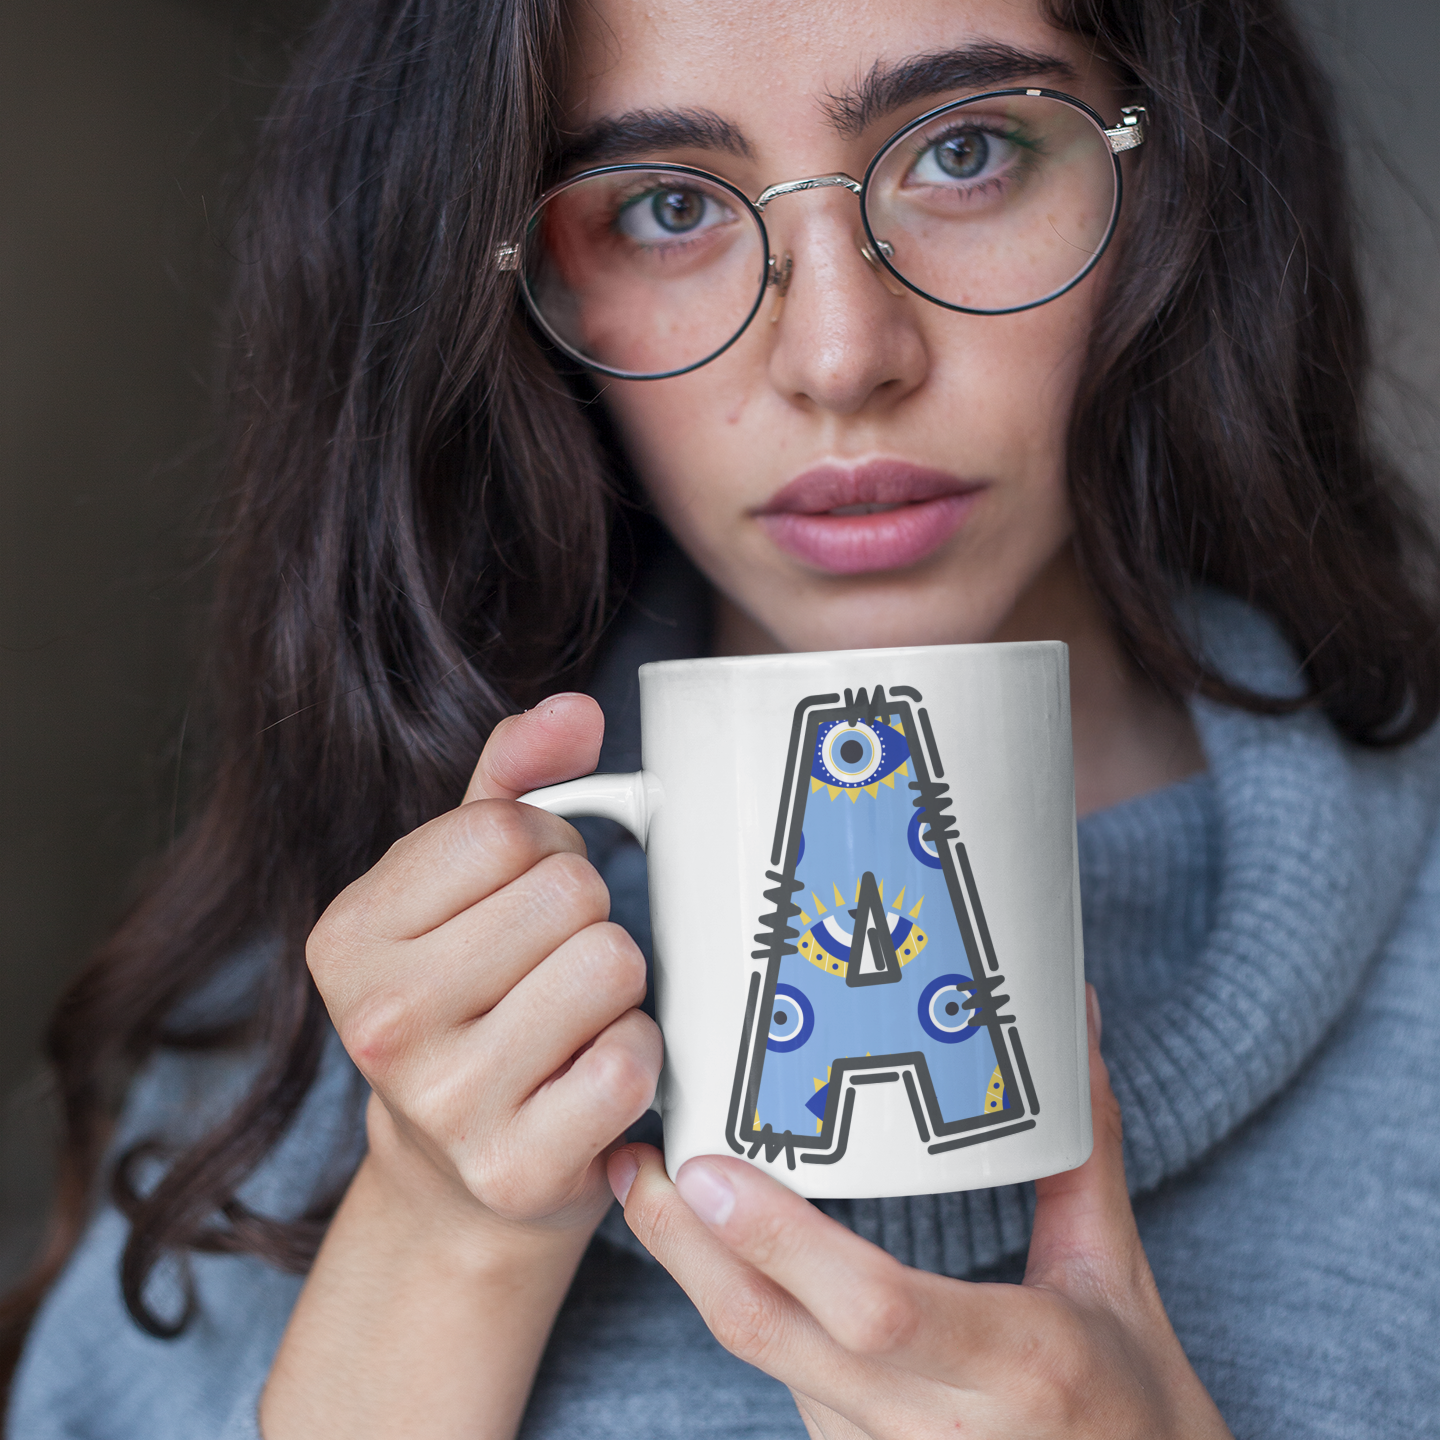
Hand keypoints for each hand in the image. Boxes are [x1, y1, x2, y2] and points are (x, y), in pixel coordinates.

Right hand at [307, 693, 661, 1244]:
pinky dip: (636, 1057)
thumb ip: (511, 780)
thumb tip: (576, 712)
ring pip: (611, 965)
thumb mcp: (459, 885)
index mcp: (349, 935)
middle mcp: (380, 1021)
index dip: (548, 850)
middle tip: (551, 968)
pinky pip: (632, 1059)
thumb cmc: (469, 1003)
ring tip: (572, 1019)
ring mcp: (445, 1103)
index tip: (525, 899)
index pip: (509, 829)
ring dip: (617, 986)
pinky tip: (589, 1077)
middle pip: (570, 893)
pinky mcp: (516, 1167)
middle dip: (585, 918)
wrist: (458, 1176)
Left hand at [608, 988, 1232, 1439]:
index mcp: (1015, 1364)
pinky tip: (705, 1246)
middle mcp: (936, 1425)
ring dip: (697, 1273)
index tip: (705, 1169)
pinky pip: (782, 1380)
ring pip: (762, 1358)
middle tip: (635, 1159)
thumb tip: (1068, 1021)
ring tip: (648, 1182)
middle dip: (684, 1246)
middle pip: (772, 1334)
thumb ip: (1081, 1150)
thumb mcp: (1118, 1280)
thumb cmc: (1136, 1412)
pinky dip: (740, 1308)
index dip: (779, 1240)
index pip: (872, 1307)